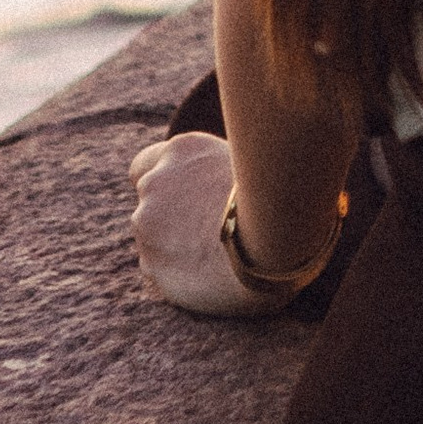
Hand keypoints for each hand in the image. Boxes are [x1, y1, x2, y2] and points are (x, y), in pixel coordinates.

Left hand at [128, 128, 285, 319]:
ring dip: (173, 244)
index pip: (144, 165)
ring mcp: (148, 226)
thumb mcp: (249, 162)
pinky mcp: (152, 265)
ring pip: (153, 238)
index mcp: (181, 151)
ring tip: (215, 253)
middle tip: (208, 227)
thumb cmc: (278, 197)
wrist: (278, 243)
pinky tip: (209, 272)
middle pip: (150, 203)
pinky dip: (177, 272)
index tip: (182, 196)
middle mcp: (156, 183)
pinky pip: (158, 269)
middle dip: (170, 215)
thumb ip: (215, 168)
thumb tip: (212, 178)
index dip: (162, 182)